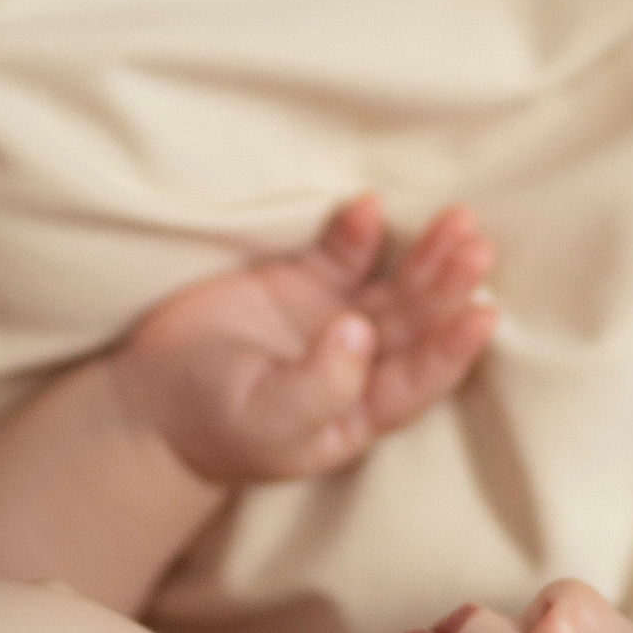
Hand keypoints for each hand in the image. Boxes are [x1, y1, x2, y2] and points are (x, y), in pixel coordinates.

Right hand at [116, 198, 495, 485]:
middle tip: (476, 248)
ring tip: (457, 220)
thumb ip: (319, 386)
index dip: (450, 350)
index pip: (418, 379)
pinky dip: (359, 231)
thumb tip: (361, 333)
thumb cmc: (211, 426)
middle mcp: (361, 364)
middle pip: (415, 324)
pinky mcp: (305, 284)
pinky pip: (343, 254)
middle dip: (448, 288)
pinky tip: (371, 206)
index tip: (482, 315)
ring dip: (425, 256)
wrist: (151, 402)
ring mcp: (335, 321)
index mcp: (360, 411)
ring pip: (394, 286)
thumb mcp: (266, 422)